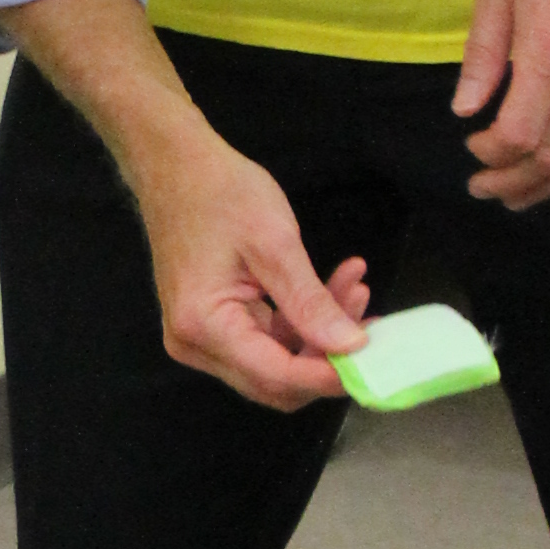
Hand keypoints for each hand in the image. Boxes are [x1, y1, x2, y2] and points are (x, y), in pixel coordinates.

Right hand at [131, 122, 368, 408]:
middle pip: (274, 382)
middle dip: (326, 357)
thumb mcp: (274, 244)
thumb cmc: (220, 193)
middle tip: (367, 319)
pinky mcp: (211, 327)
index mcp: (204, 325)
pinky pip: (264, 342)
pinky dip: (301, 323)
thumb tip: (351, 348)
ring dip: (319, 336)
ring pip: (275, 363)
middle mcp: (195, 345)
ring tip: (354, 289)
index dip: (326, 377)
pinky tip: (332, 290)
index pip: (275, 376)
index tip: (372, 363)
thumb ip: (310, 302)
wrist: (176, 166)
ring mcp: (200, 339)